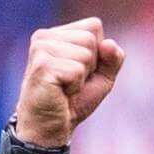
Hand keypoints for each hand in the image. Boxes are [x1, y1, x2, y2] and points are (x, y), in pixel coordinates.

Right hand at [12, 18, 124, 148]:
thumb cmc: (73, 102)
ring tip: (65, 87)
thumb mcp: (102, 77)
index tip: (80, 71)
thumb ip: (113, 58)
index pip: (94, 26)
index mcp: (57, 34)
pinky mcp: (42, 65)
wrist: (50, 128)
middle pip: (90, 39)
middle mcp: (45, 36)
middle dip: (90, 66)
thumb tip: (109, 43)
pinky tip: (60, 92)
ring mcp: (41, 48)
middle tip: (72, 82)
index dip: (98, 53)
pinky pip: (77, 70)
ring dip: (82, 77)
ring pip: (85, 54)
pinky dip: (75, 86)